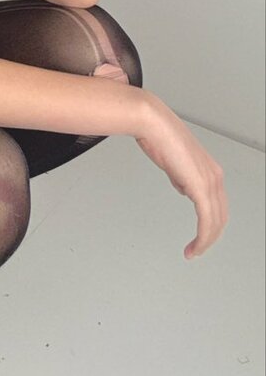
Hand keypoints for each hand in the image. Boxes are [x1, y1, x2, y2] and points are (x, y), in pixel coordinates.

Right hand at [135, 97, 228, 258]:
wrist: (153, 123)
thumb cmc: (158, 136)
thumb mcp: (173, 162)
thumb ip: (182, 176)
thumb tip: (184, 188)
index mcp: (210, 170)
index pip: (218, 205)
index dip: (211, 224)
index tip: (200, 236)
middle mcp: (215, 177)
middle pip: (221, 217)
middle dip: (210, 237)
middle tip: (197, 249)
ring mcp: (210, 181)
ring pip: (215, 222)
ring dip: (205, 241)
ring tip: (194, 251)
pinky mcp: (200, 187)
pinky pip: (206, 220)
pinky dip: (202, 237)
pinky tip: (194, 246)